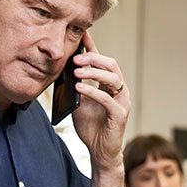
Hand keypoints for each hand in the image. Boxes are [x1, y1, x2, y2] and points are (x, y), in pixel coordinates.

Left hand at [71, 32, 129, 172]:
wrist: (99, 152)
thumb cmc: (91, 129)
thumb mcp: (79, 104)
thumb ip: (76, 89)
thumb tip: (64, 72)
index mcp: (110, 86)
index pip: (102, 62)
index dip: (93, 47)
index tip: (81, 35)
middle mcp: (119, 91)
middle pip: (111, 65)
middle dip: (93, 58)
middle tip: (76, 57)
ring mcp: (122, 102)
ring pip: (112, 78)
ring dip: (93, 72)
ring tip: (76, 72)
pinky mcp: (119, 114)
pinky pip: (107, 98)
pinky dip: (92, 91)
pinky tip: (79, 88)